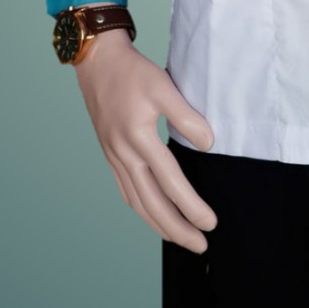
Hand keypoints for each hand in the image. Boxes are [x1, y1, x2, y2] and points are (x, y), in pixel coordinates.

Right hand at [73, 28, 217, 252]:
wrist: (97, 62)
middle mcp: (124, 155)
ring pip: (137, 202)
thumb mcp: (164, 87)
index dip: (192, 206)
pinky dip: (141, 208)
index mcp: (139, 139)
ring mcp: (114, 157)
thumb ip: (186, 116)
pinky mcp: (110, 154)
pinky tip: (152, 213)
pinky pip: (126, 191)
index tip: (210, 222)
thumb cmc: (132, 72)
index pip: (171, 182)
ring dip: (159, 224)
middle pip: (152, 203)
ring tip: (180, 237)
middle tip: (200, 245)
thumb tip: (208, 145)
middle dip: (177, 228)